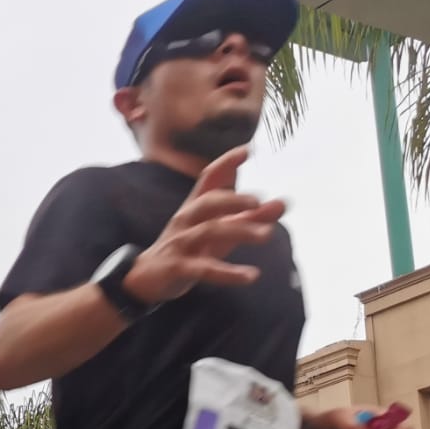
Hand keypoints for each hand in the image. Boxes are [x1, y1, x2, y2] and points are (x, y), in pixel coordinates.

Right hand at [123, 148, 285, 304]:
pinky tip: (251, 275)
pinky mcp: (176, 268)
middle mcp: (186, 220)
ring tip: (267, 234)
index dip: (226, 163)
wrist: (145, 279)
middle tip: (259, 202)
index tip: (248, 150)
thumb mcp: (219, 232)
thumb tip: (284, 203)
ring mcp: (180, 243)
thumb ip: (250, 218)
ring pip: (208, 231)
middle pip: (208, 202)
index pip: (208, 178)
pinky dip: (228, 273)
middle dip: (233, 199)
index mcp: (196, 207)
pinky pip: (203, 268)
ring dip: (239, 231)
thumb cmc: (188, 249)